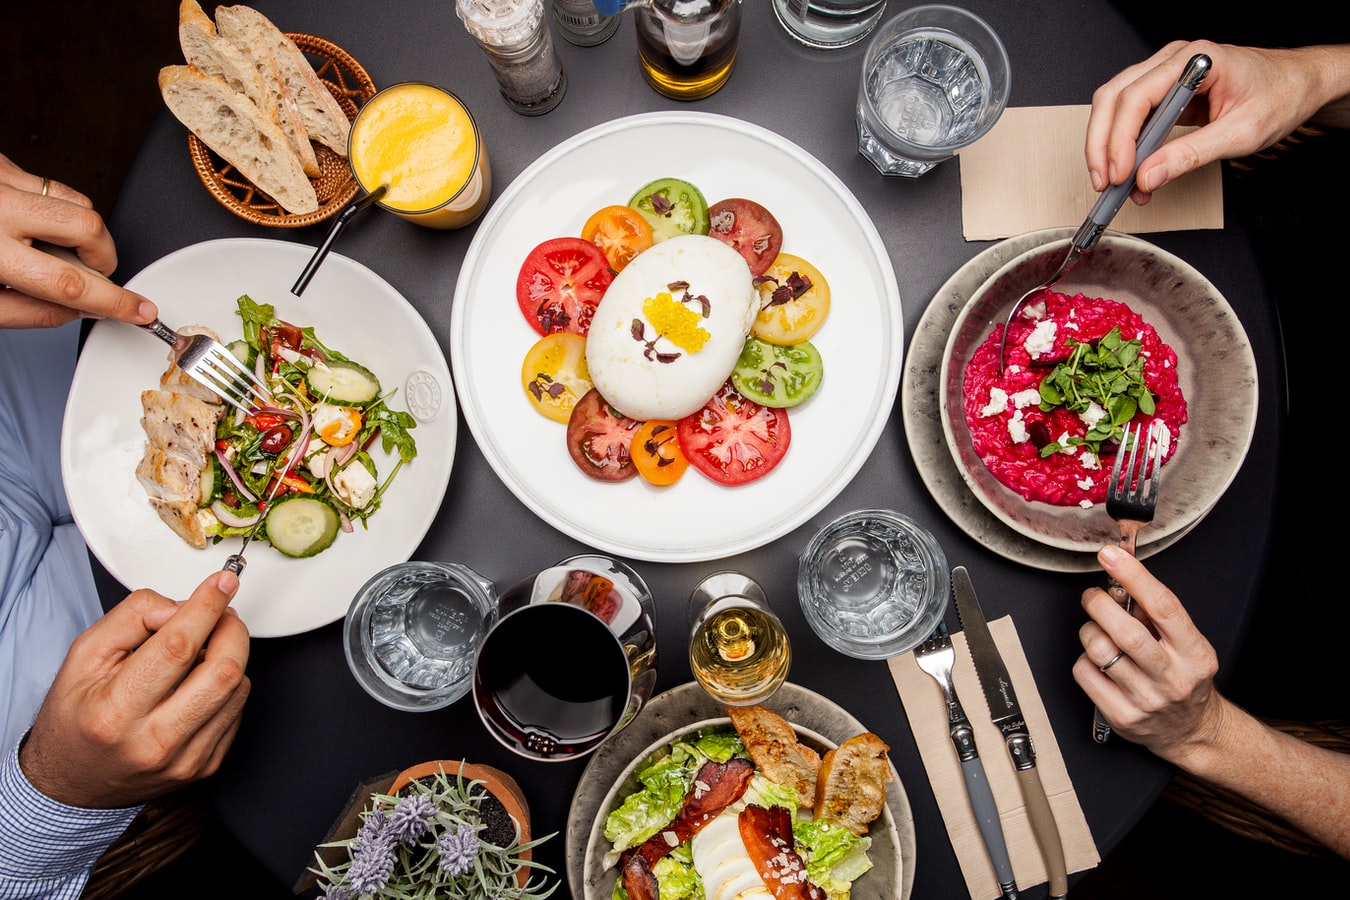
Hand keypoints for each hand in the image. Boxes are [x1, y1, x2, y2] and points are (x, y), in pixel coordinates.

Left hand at [0, 151, 155, 327]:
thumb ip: (26, 311)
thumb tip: (76, 311)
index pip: (69, 283)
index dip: (114, 301)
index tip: (139, 310)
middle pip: (87, 226)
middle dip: (103, 255)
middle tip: (94, 272)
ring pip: (74, 200)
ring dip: (79, 230)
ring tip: (55, 247)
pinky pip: (46, 184)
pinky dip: (48, 207)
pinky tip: (22, 222)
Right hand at [17, 571, 250, 808]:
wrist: (72, 782)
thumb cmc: (76, 717)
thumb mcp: (85, 655)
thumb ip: (133, 618)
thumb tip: (182, 605)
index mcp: (116, 712)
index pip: (177, 647)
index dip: (206, 606)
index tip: (223, 583)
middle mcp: (154, 742)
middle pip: (223, 670)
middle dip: (231, 628)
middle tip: (222, 614)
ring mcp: (184, 760)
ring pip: (237, 688)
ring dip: (231, 656)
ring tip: (206, 647)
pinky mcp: (206, 766)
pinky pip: (237, 711)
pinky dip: (228, 685)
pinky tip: (202, 681)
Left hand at [1072, 545, 1224, 765]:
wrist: (1192, 732)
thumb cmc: (1184, 679)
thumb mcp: (1185, 644)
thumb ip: (1153, 614)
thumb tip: (1118, 582)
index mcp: (1194, 653)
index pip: (1164, 607)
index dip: (1134, 576)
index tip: (1111, 555)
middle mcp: (1173, 678)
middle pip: (1126, 633)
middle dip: (1099, 604)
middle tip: (1092, 596)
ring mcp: (1146, 700)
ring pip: (1100, 651)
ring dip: (1089, 632)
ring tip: (1097, 631)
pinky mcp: (1122, 717)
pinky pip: (1085, 674)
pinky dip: (1084, 660)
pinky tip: (1097, 661)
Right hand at [1084, 40, 1349, 204]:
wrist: (1297, 84)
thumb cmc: (1279, 97)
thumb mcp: (1241, 133)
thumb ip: (1191, 155)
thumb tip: (1147, 177)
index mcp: (1195, 60)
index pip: (1138, 96)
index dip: (1120, 139)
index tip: (1121, 175)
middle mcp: (1174, 60)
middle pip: (1114, 97)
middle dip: (1101, 144)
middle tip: (1105, 183)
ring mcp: (1165, 72)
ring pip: (1113, 105)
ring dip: (1106, 146)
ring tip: (1113, 182)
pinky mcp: (1163, 90)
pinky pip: (1128, 114)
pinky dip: (1121, 144)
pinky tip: (1129, 170)